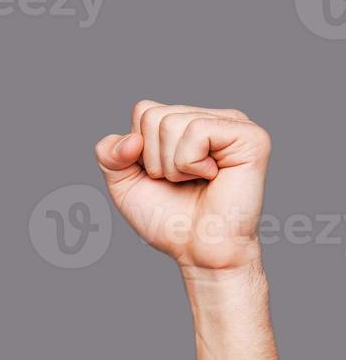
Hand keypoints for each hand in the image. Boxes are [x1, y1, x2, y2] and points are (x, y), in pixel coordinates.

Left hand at [95, 101, 270, 271]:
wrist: (198, 249)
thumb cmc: (168, 218)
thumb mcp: (125, 184)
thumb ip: (109, 155)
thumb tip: (131, 139)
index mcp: (186, 123)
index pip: (143, 110)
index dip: (138, 151)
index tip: (159, 176)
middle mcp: (211, 118)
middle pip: (153, 115)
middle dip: (153, 160)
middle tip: (180, 181)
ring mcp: (233, 124)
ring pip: (171, 123)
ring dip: (172, 166)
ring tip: (195, 181)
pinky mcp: (250, 136)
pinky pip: (197, 131)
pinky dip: (190, 163)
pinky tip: (211, 176)